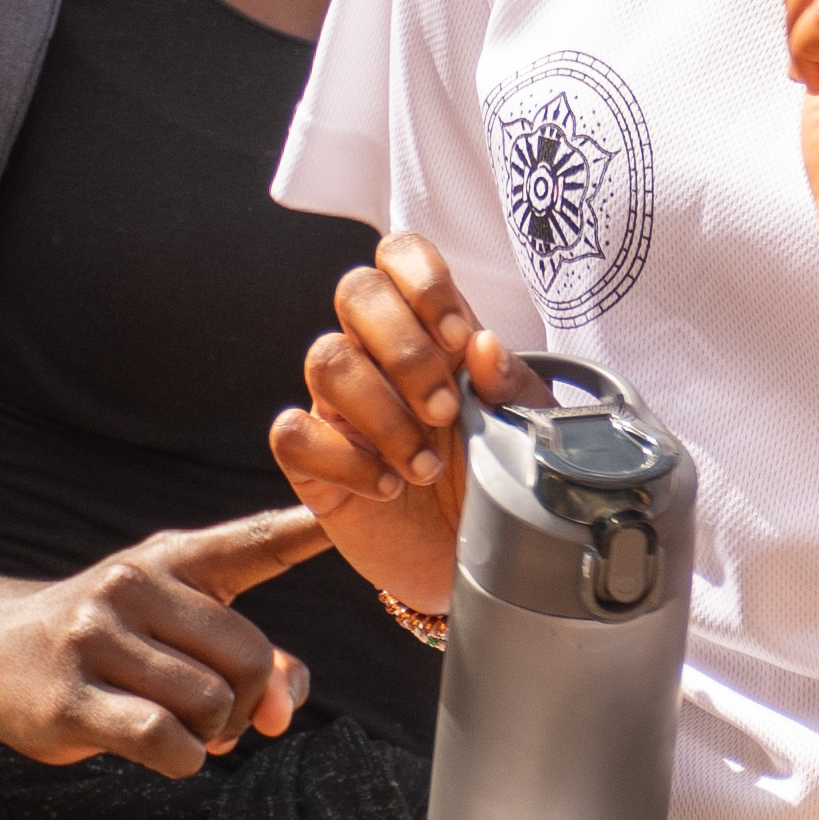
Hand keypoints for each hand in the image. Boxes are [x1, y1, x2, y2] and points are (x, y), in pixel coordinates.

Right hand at [0, 512, 330, 776]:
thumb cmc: (107, 643)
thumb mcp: (175, 627)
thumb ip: (252, 661)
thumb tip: (283, 712)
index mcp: (173, 559)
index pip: (251, 541)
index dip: (304, 526)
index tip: (359, 495)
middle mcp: (136, 585)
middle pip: (250, 657)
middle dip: (248, 702)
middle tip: (217, 715)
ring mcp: (99, 637)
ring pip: (210, 703)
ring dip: (213, 735)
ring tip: (182, 727)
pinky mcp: (72, 696)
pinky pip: (167, 741)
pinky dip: (183, 760)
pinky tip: (163, 749)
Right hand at [273, 233, 507, 618]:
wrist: (475, 563)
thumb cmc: (500, 480)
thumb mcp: (527, 432)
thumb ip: (514, 387)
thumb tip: (483, 345)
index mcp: (432, 331)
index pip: (400, 256)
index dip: (422, 281)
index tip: (458, 338)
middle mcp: (378, 356)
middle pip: (354, 290)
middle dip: (403, 349)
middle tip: (444, 412)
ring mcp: (340, 406)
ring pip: (324, 358)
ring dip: (382, 414)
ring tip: (424, 467)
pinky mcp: (313, 462)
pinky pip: (291, 433)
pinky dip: (342, 460)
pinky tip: (386, 487)